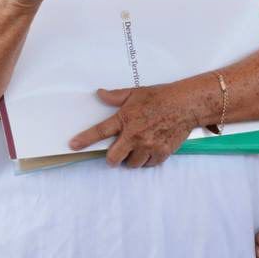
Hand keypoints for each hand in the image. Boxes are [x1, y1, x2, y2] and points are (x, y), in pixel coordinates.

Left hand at [68, 83, 198, 166]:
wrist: (185, 104)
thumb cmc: (160, 97)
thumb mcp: (136, 92)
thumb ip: (116, 97)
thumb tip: (99, 94)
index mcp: (126, 118)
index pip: (100, 131)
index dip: (85, 140)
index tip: (73, 146)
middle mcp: (135, 135)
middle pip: (114, 158)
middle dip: (112, 158)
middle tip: (116, 153)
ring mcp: (148, 146)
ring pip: (131, 164)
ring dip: (130, 159)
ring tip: (136, 149)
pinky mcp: (161, 153)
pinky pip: (147, 164)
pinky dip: (146, 160)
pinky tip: (149, 150)